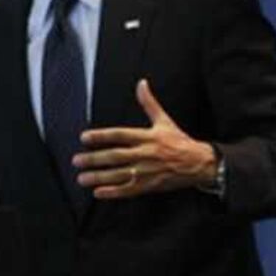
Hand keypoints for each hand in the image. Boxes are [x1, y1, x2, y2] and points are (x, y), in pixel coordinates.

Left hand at [74, 79, 218, 199]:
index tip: (84, 138)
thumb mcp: (164, 121)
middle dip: (94, 159)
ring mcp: (147, 171)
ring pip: (118, 174)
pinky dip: (113, 192)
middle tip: (76, 160)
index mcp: (148, 137)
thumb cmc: (180, 141)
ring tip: (82, 178)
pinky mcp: (150, 185)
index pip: (119, 135)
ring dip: (99, 177)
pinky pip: (128, 190)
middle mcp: (146, 154)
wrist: (199, 163)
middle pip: (115, 156)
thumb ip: (149, 103)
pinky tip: (98, 193)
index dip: (101, 136)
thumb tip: (141, 83)